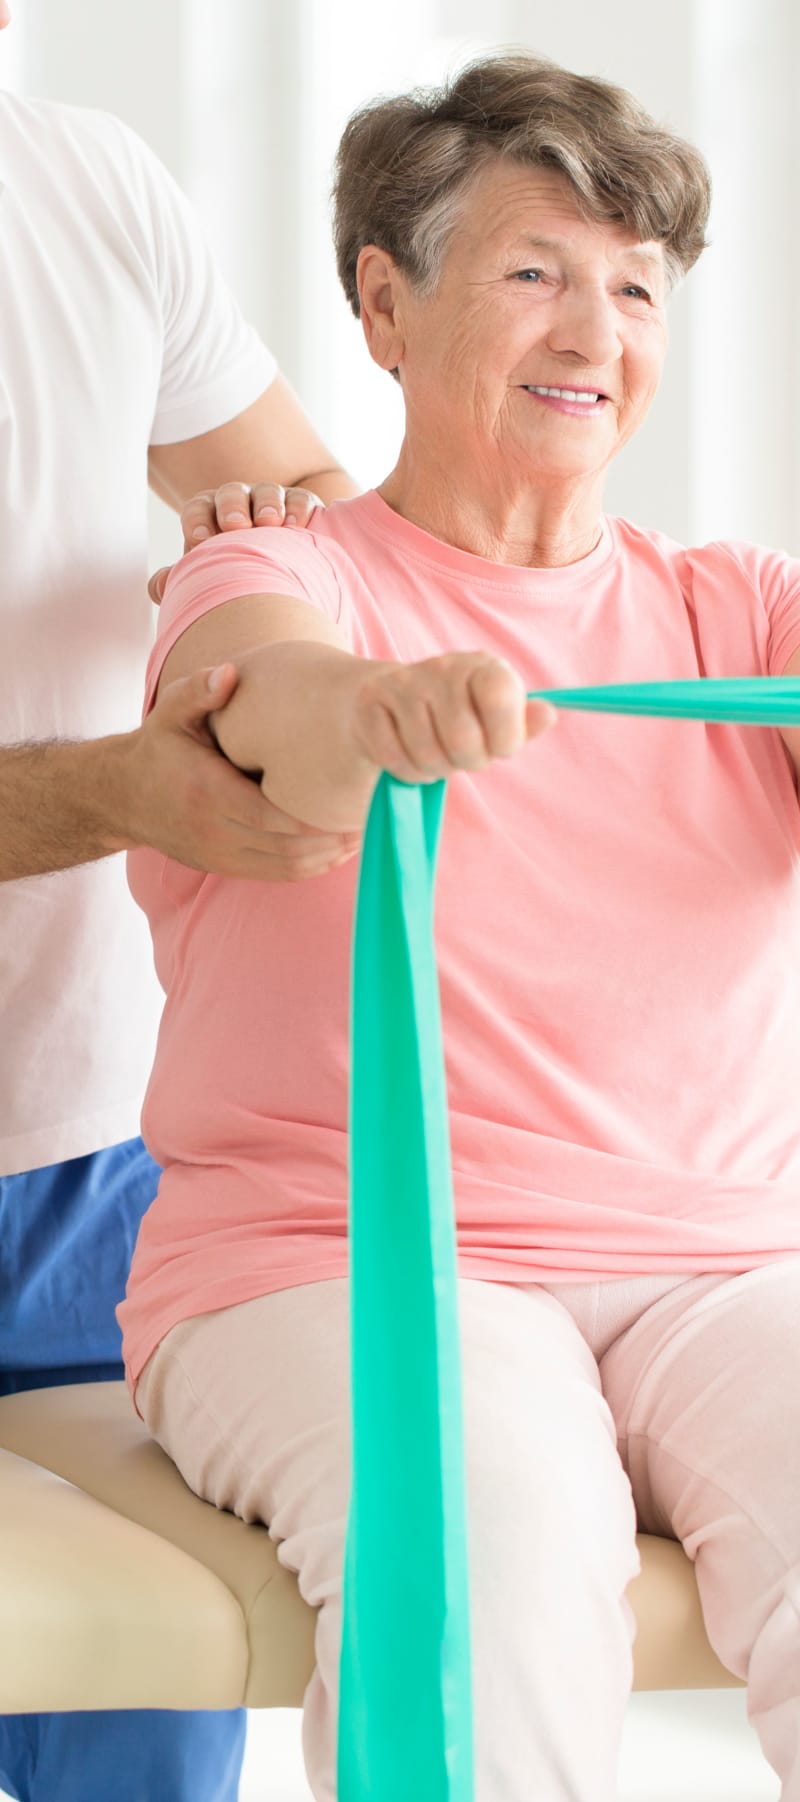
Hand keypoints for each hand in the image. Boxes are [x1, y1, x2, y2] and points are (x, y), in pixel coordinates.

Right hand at [117, 663, 359, 879]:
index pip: (274, 817)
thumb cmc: (159, 748)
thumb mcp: (170, 712)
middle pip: (289, 849)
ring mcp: (219, 855)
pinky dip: (311, 867)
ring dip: (329, 857)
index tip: (353, 801)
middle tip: (372, 818)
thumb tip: (229, 673)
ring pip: (287, 868)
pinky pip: (276, 875)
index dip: (318, 819)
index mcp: (208, 792)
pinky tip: (336, 849)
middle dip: (335, 839)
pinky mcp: (224, 867)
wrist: (123, 796)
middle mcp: (214, 831)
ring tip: (363, 834)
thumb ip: (199, 690)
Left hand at [148, 482, 322, 603]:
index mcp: (209, 517)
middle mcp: (239, 504)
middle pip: (231, 494)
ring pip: (267, 493)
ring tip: (271, 522)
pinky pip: (301, 500)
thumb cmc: (235, 575)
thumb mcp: (209, 577)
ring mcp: (271, 503)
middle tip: (235, 525)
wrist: (278, 576)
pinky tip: (297, 525)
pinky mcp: (301, 507)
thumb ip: (182, 580)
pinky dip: (299, 508)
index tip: (200, 540)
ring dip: (268, 504)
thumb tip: (158, 587)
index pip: (198, 509)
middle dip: (232, 507)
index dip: (197, 520)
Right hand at [350, 651, 555, 785]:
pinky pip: (393, 757)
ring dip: (434, 769)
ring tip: (436, 754)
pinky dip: (405, 769)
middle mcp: (443, 666)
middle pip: (462, 740)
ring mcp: (403, 682)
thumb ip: (523, 722)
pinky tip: (408, 754)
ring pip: (426, 754)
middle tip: (463, 756)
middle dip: (466, 762)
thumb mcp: (496, 719)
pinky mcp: (370, 700)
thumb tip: (549, 715)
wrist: (395, 700)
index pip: (501, 699)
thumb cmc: (459, 716)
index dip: (505, 738)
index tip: (500, 746)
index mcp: (483, 667)